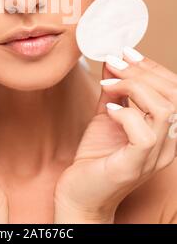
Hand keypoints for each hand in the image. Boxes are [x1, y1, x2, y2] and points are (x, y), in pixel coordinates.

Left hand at [54, 47, 176, 222]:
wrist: (78, 193)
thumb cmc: (96, 156)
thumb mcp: (107, 114)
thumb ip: (114, 89)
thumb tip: (114, 60)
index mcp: (163, 129)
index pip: (173, 91)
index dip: (153, 67)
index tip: (127, 52)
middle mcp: (165, 144)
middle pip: (173, 96)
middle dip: (143, 72)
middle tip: (116, 63)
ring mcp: (153, 156)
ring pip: (164, 110)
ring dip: (134, 87)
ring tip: (108, 84)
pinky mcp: (134, 165)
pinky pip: (144, 133)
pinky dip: (126, 114)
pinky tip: (109, 109)